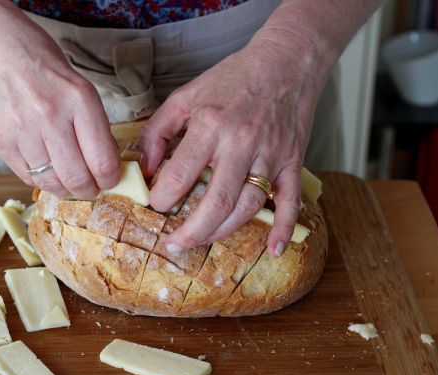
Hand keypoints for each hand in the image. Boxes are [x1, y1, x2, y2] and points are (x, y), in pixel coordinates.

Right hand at [0, 1, 119, 198]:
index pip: (103, 161)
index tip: (110, 179)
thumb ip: (92, 123)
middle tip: (91, 187)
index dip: (111, 179)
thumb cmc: (37, 61)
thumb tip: (105, 162)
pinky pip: (28, 176)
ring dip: (65, 189)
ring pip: (51, 183)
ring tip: (69, 181)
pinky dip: (41, 179)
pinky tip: (47, 169)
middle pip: (78, 179)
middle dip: (89, 190)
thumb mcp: (78, 85)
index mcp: (79, 99)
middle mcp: (50, 117)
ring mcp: (21, 131)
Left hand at [141, 35, 326, 256]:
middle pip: (216, 202)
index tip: (154, 205)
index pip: (180, 175)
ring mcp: (270, 156)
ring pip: (248, 206)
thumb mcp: (185, 96)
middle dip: (191, 232)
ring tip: (201, 241)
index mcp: (210, 125)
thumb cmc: (232, 79)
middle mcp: (241, 143)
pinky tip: (274, 250)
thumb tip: (146, 168)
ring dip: (223, 232)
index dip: (161, 198)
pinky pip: (290, 200)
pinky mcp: (292, 162)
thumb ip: (158, 130)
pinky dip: (283, 228)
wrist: (286, 62)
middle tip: (173, 245)